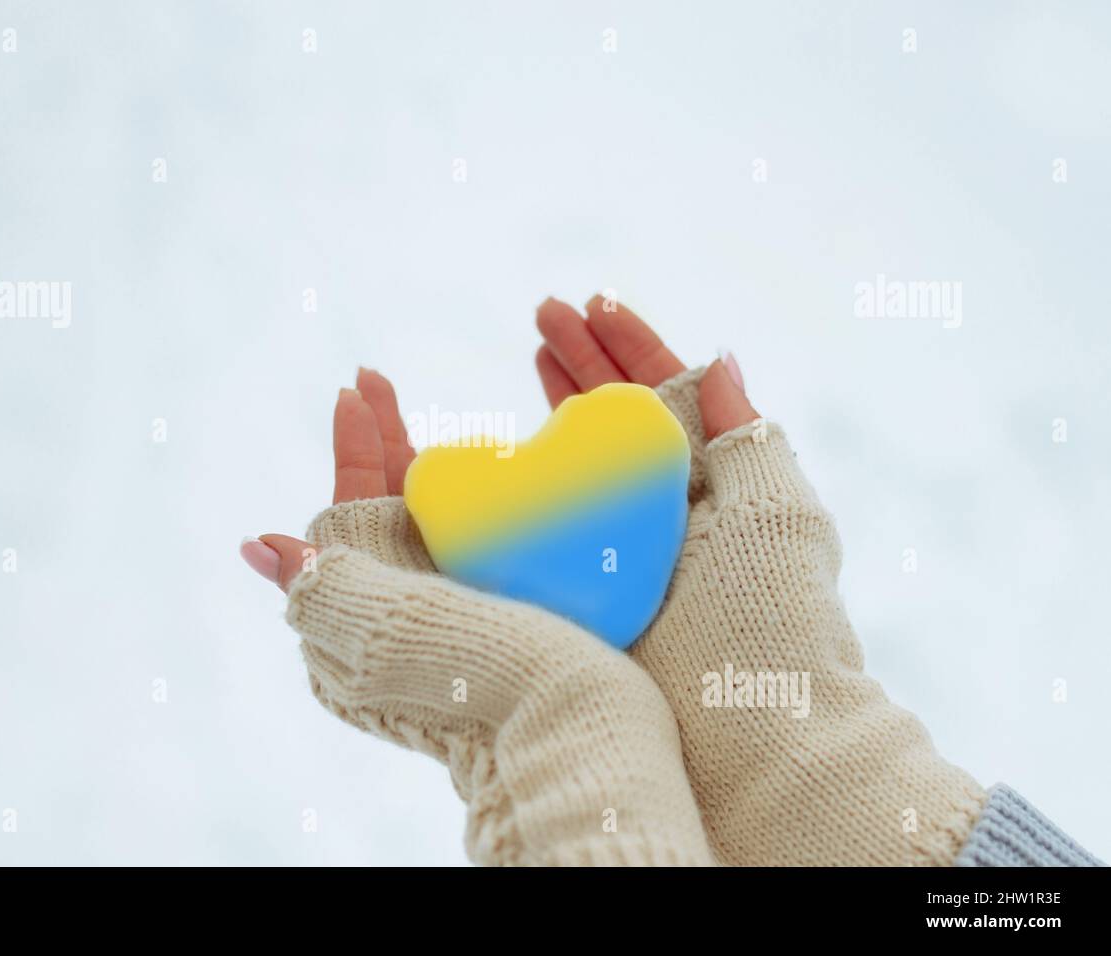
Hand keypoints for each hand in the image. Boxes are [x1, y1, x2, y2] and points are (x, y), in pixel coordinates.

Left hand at [241, 368, 712, 865]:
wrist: (574, 735)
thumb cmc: (480, 677)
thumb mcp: (388, 625)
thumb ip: (327, 580)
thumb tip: (255, 548)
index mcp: (361, 619)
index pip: (344, 514)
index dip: (351, 449)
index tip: (356, 388)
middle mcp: (399, 616)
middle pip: (380, 512)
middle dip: (380, 443)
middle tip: (376, 380)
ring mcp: (449, 618)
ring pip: (429, 525)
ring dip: (424, 465)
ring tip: (430, 418)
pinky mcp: (498, 618)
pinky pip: (473, 546)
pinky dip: (473, 503)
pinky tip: (490, 476)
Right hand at [535, 295, 984, 865]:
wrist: (748, 737)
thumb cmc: (772, 623)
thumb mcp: (777, 517)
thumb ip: (748, 437)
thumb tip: (721, 360)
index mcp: (717, 483)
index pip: (670, 394)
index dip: (631, 345)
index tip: (592, 301)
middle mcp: (669, 509)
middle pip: (620, 415)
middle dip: (583, 358)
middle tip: (543, 312)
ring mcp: (625, 548)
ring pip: (583, 456)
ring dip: (560, 397)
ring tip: (533, 347)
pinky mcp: (587, 587)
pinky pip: (550, 516)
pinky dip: (528, 473)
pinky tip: (505, 445)